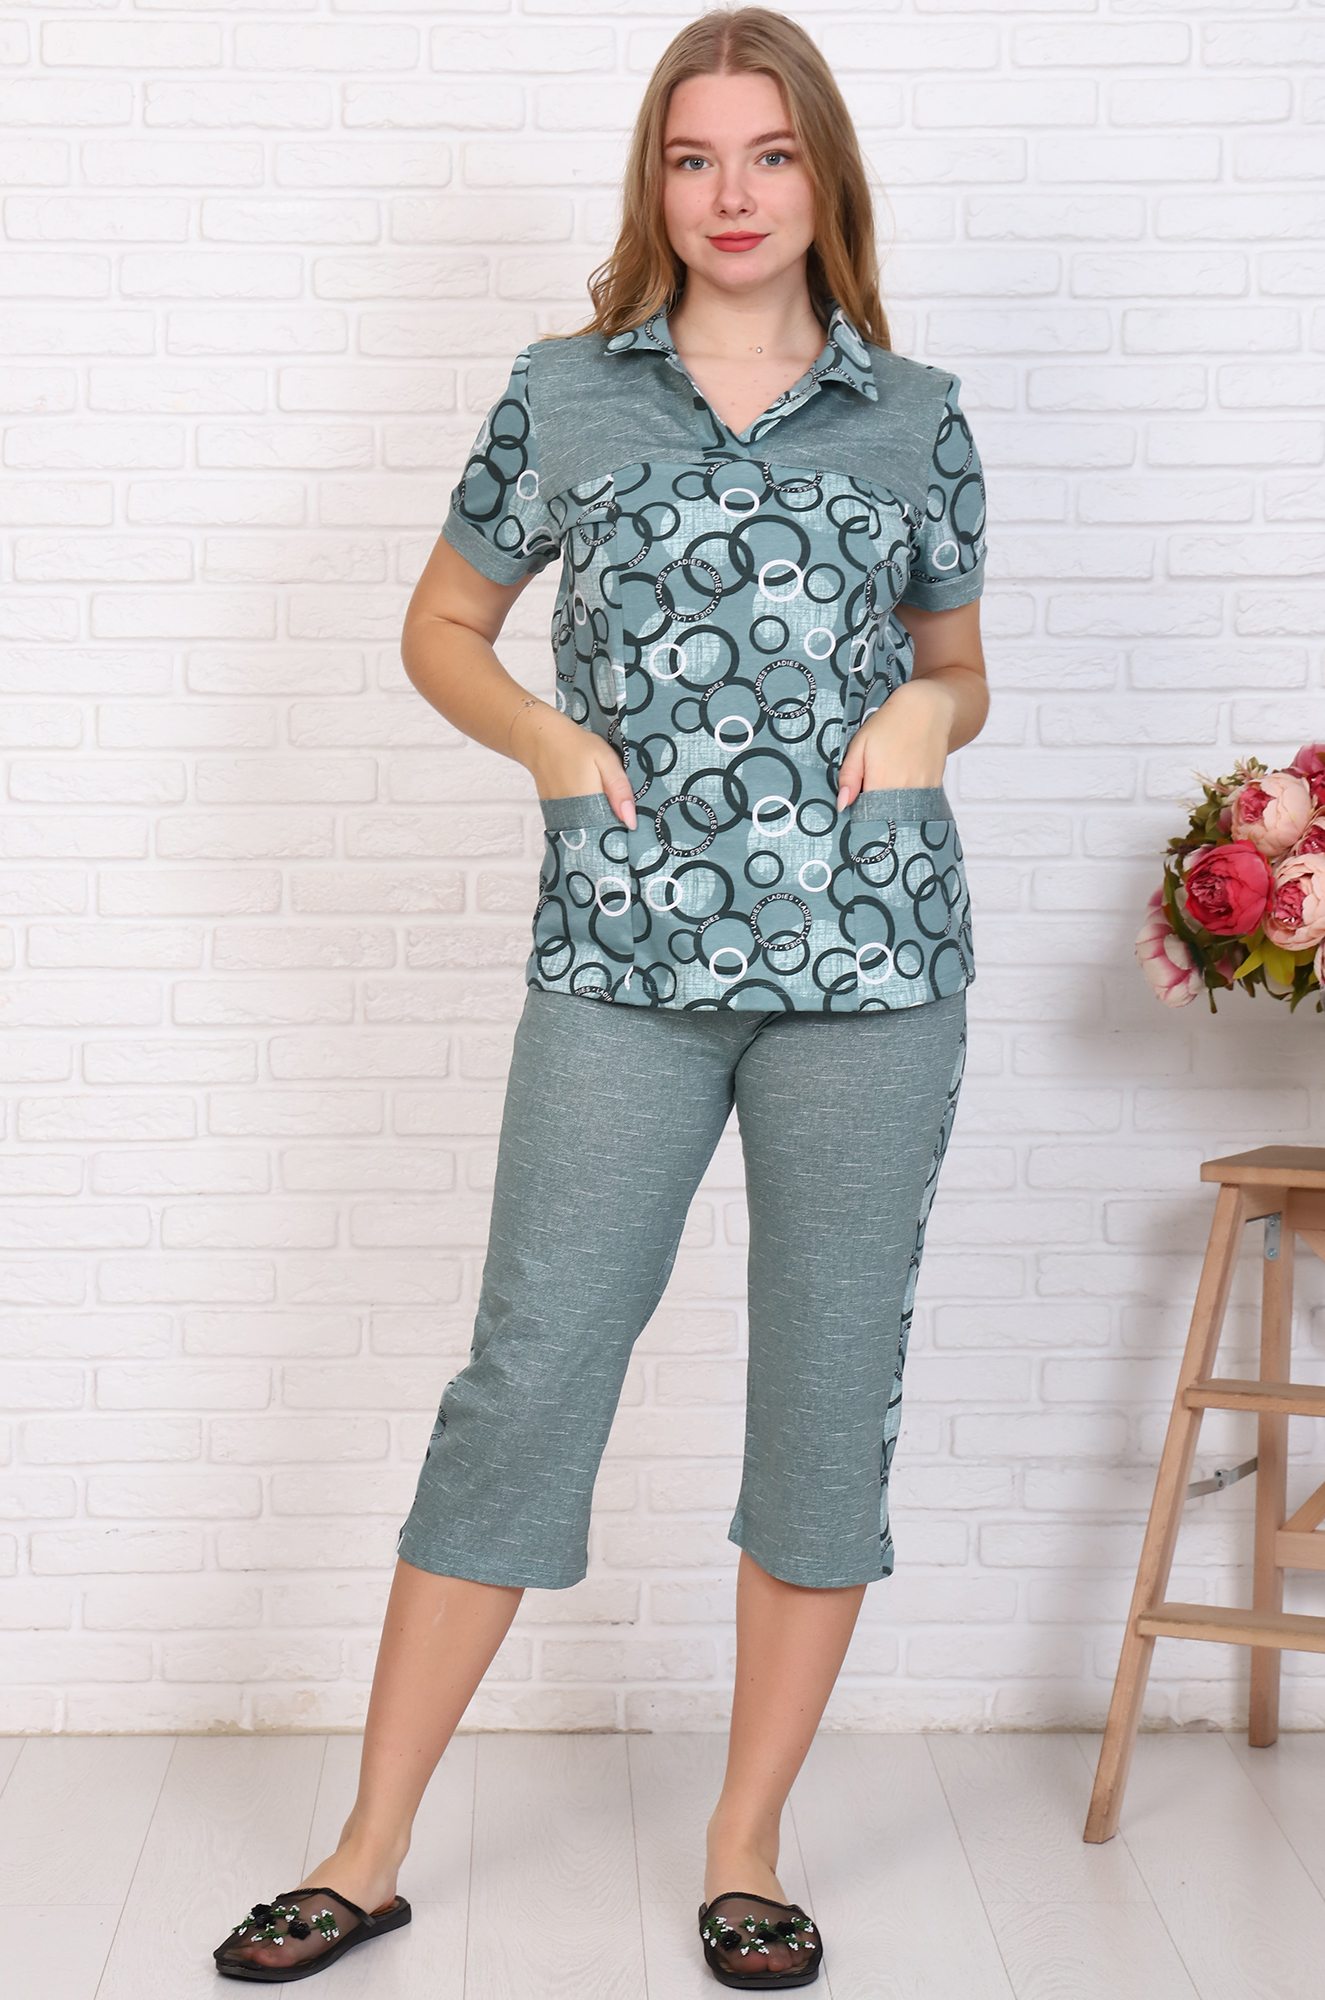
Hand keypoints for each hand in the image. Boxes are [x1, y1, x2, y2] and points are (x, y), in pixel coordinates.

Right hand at [509, 700, 636, 828]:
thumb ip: (620, 790)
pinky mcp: (552, 813)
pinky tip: (589, 805)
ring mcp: (559, 816)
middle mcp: (572, 815)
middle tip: (619, 812)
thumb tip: (631, 822)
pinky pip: (573, 824)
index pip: (611, 831)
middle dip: (611, 828)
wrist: (540, 739)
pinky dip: (584, 820)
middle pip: (597, 833)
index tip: (630, 826)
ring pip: (585, 830)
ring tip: (605, 808)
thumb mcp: (605, 759)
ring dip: (597, 825)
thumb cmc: (576, 745)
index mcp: (589, 803)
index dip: (622, 831)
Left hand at [835, 678, 955, 812]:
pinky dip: (909, 803)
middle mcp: (903, 789)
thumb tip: (842, 805)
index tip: (856, 809)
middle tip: (870, 799)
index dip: (859, 816)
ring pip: (903, 813)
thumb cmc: (889, 723)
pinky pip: (919, 805)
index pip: (865, 816)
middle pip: (886, 817)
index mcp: (880, 781)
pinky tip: (902, 788)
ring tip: (887, 790)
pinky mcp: (935, 786)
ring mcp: (922, 789)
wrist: (928, 708)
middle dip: (876, 814)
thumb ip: (849, 777)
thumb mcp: (859, 745)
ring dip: (893, 809)